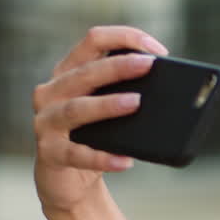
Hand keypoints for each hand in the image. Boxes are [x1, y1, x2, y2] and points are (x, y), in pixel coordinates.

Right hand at [32, 25, 168, 216]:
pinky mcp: (50, 154)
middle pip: (85, 73)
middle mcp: (51, 92)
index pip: (93, 41)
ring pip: (76, 109)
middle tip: (149, 65)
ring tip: (137, 103)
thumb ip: (127, 94)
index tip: (157, 51)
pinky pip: (77, 154)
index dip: (124, 38)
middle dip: (119, 66)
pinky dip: (103, 158)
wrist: (68, 181)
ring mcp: (46, 122)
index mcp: (68, 72)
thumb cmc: (95, 138)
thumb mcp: (109, 111)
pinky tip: (126, 161)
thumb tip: (172, 91)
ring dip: (107, 105)